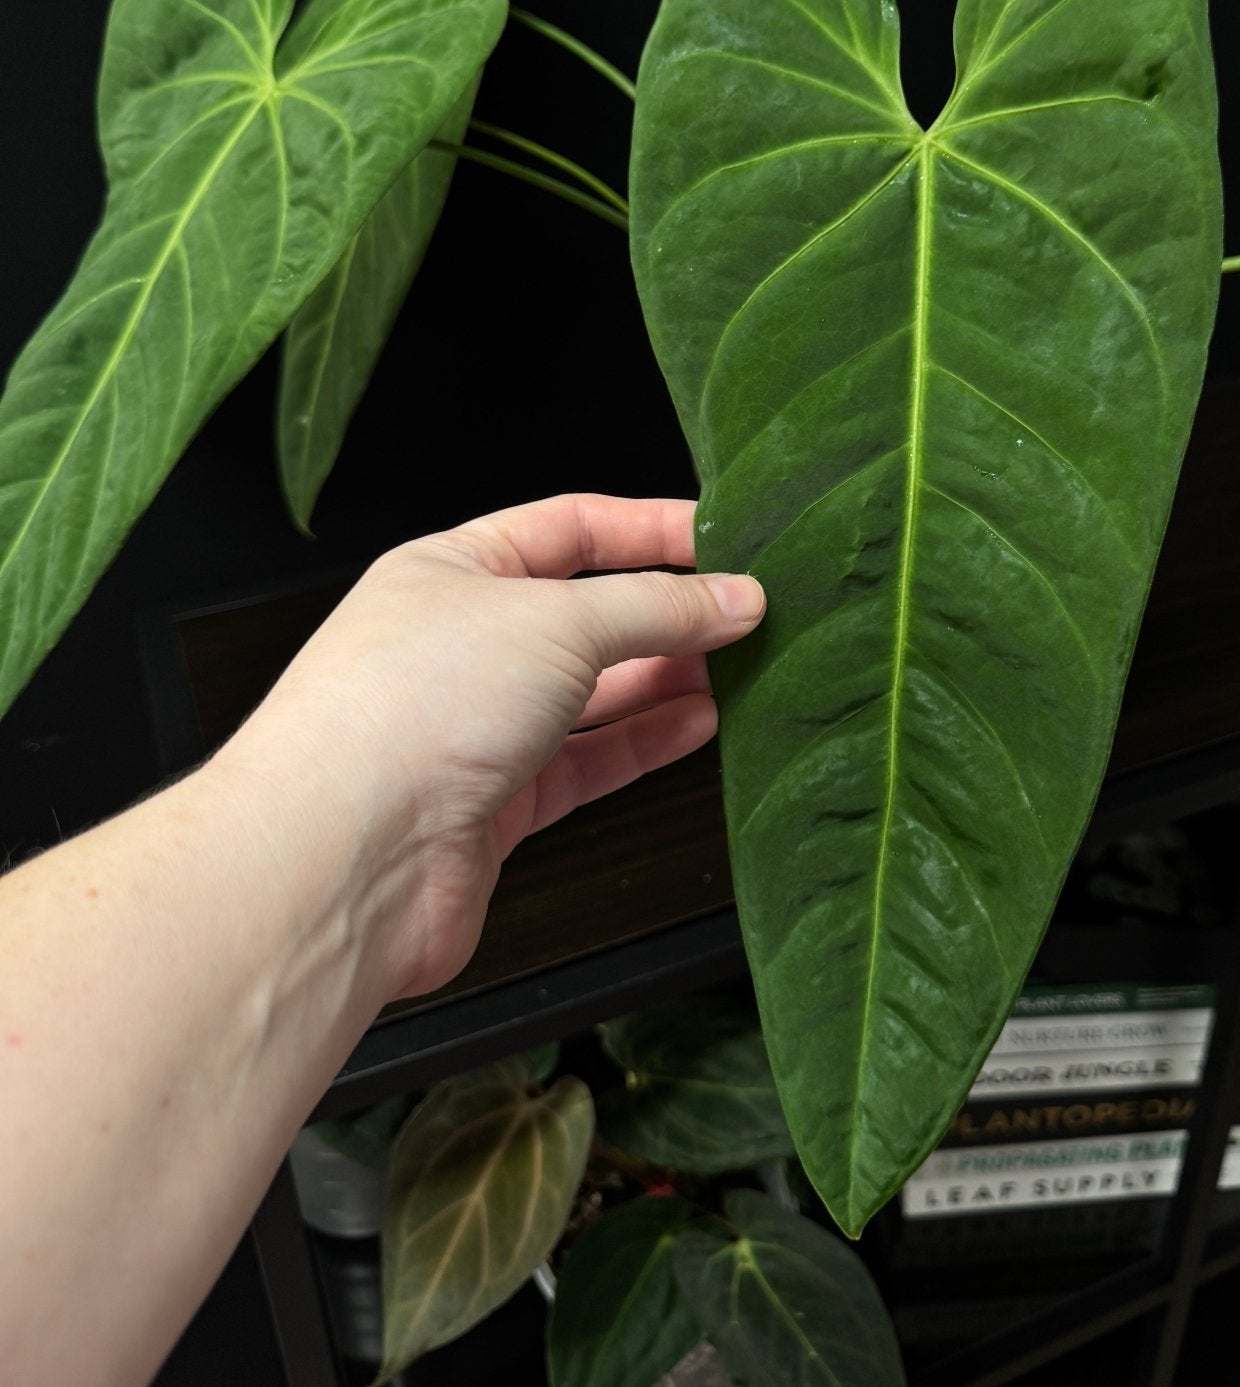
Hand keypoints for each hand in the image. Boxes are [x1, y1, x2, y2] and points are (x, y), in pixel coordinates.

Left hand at [212, 495, 763, 1000]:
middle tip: (751, 614)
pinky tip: (700, 725)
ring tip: (744, 668)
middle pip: (587, 613)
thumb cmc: (407, 710)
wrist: (342, 857)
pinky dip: (644, 741)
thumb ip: (655, 608)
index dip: (652, 530)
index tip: (729, 539)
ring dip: (668, 679)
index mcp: (452, 569)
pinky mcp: (495, 807)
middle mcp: (460, 644)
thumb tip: (731, 597)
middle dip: (670, 613)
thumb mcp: (557, 621)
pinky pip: (586, 761)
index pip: (571, 528)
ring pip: (593, 692)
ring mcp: (475, 728)